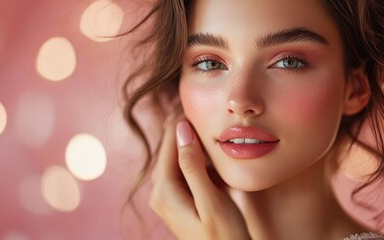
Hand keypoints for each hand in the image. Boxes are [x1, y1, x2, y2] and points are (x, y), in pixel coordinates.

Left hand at [150, 119, 250, 239]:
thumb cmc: (223, 237)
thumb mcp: (210, 201)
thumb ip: (193, 165)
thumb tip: (181, 129)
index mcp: (164, 189)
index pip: (170, 142)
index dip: (182, 120)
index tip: (196, 101)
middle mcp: (159, 191)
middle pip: (170, 148)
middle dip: (184, 127)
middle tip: (200, 107)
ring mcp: (167, 196)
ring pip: (175, 157)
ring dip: (189, 140)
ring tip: (204, 122)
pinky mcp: (177, 199)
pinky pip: (181, 168)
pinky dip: (192, 156)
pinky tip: (205, 149)